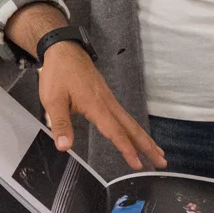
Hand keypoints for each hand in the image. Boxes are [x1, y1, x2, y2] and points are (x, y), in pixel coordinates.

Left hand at [39, 44, 166, 171]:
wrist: (64, 49)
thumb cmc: (58, 73)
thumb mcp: (52, 99)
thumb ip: (60, 124)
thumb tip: (64, 147)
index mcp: (95, 105)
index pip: (114, 131)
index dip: (126, 149)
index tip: (137, 164)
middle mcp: (107, 102)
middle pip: (131, 127)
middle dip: (147, 146)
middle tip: (161, 162)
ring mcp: (109, 99)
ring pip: (130, 122)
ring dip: (144, 139)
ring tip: (157, 154)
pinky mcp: (106, 97)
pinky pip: (124, 116)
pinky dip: (134, 129)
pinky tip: (137, 135)